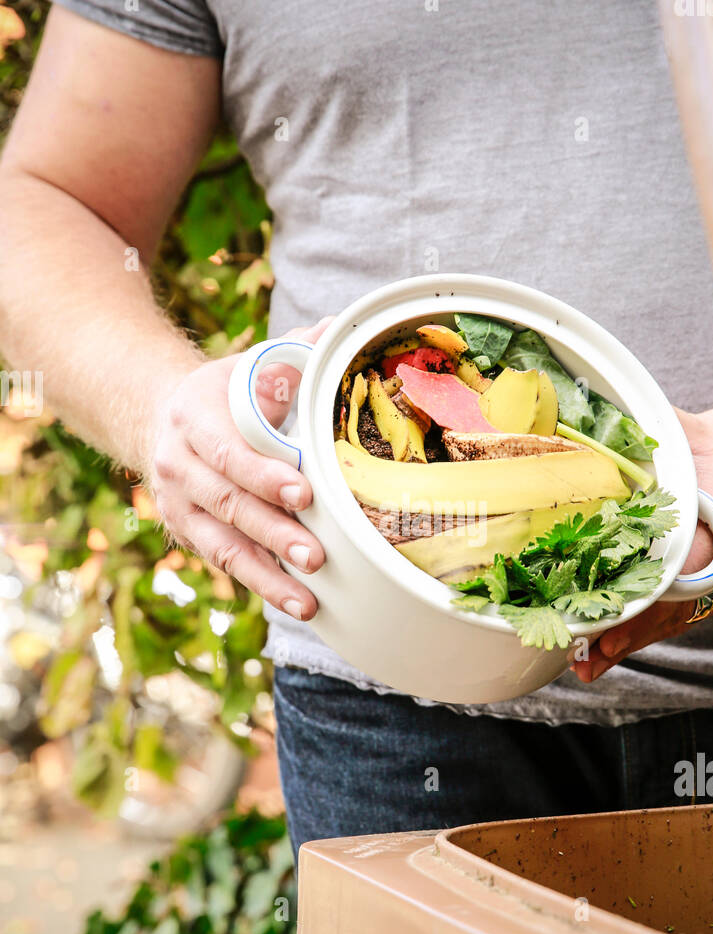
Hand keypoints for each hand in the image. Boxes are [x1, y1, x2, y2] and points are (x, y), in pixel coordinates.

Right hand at [148, 318, 332, 619]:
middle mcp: (177, 464)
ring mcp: (177, 504)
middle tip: (316, 556)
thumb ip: (290, 353)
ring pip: (222, 545)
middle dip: (273, 533)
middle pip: (227, 505)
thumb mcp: (247, 365)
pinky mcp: (185, 532)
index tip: (304, 494)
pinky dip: (258, 584)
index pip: (228, 452)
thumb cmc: (223, 392)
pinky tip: (294, 602)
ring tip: (308, 600)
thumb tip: (334, 330)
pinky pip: (222, 562)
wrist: (158, 417)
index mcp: (193, 417)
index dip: (264, 475)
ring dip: (267, 576)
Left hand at [571, 406, 712, 682]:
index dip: (640, 604)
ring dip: (636, 639)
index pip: (674, 572)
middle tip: (588, 655)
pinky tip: (621, 644)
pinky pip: (692, 612)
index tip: (605, 625)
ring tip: (593, 661)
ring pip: (680, 617)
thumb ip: (651, 437)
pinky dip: (655, 628)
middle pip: (674, 606)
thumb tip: (602, 422)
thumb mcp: (701, 434)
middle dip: (628, 632)